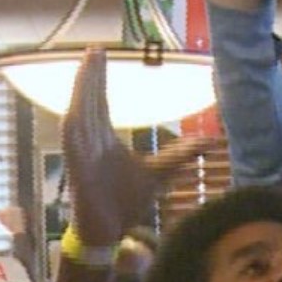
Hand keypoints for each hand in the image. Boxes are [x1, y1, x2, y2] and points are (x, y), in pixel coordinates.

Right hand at [62, 49, 217, 245]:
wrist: (111, 233)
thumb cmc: (127, 202)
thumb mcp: (160, 173)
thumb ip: (180, 155)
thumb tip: (210, 141)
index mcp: (104, 138)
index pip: (100, 101)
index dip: (99, 78)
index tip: (100, 53)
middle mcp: (90, 142)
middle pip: (88, 101)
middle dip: (90, 75)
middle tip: (94, 48)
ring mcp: (81, 155)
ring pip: (78, 116)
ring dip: (80, 92)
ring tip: (84, 68)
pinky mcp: (76, 171)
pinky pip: (71, 146)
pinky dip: (72, 128)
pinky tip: (72, 111)